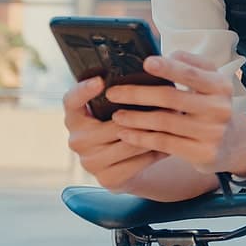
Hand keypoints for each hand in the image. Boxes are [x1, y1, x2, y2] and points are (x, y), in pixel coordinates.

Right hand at [63, 76, 166, 190]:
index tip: (100, 81)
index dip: (83, 91)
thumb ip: (121, 93)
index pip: (71, 101)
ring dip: (154, 132)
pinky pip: (137, 162)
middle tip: (170, 102)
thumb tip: (149, 66)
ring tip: (175, 122)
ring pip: (129, 143)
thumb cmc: (123, 127)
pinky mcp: (106, 179)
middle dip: (144, 113)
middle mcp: (77, 140)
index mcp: (75, 117)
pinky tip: (168, 145)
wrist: (126, 167)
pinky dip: (154, 153)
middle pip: (113, 124)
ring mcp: (89, 162)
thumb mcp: (116, 109)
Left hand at [106, 51, 245, 174]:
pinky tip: (126, 133)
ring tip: (116, 115)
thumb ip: (190, 65)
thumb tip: (165, 56)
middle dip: (138, 94)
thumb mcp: (209, 82)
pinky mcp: (203, 153)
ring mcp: (212, 132)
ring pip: (164, 122)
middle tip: (113, 93)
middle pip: (171, 98)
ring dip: (135, 118)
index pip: (191, 73)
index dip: (168, 68)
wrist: (232, 143)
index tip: (146, 63)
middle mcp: (219, 108)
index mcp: (220, 85)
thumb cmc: (210, 106)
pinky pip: (164, 143)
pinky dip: (142, 138)